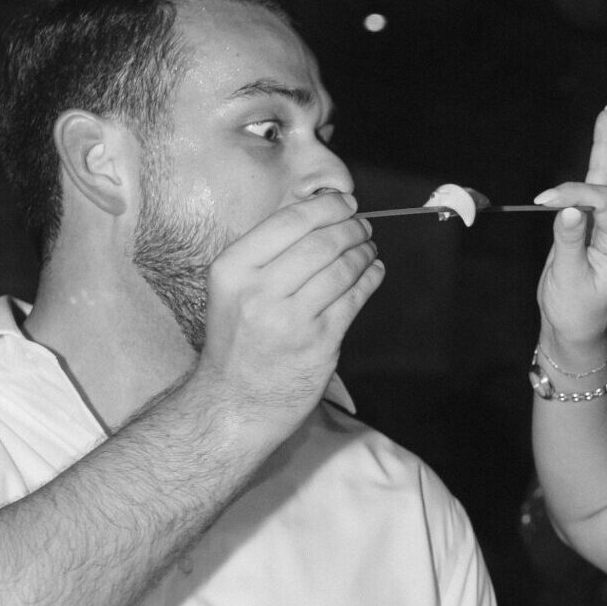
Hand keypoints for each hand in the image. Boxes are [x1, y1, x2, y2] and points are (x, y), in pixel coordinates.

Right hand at [191, 191, 384, 432]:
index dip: (326, 208)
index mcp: (233, 269)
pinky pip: (354, 299)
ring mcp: (291, 319)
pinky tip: (374, 271)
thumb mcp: (234, 289)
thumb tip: (320, 217)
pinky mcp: (319, 343)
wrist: (235, 402)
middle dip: (351, 228)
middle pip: (321, 242)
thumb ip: (269, 254)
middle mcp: (259, 291)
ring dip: (363, 252)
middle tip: (363, 225)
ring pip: (342, 269)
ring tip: (369, 248)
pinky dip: (370, 279)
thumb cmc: (238, 341)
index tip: (345, 203)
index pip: (288, 221)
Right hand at [532, 98, 606, 353]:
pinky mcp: (595, 215)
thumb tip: (567, 209)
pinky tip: (606, 121)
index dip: (577, 193)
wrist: (575, 328)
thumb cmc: (575, 310)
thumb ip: (568, 244)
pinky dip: (605, 147)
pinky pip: (603, 174)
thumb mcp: (569, 281)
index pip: (605, 200)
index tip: (546, 199)